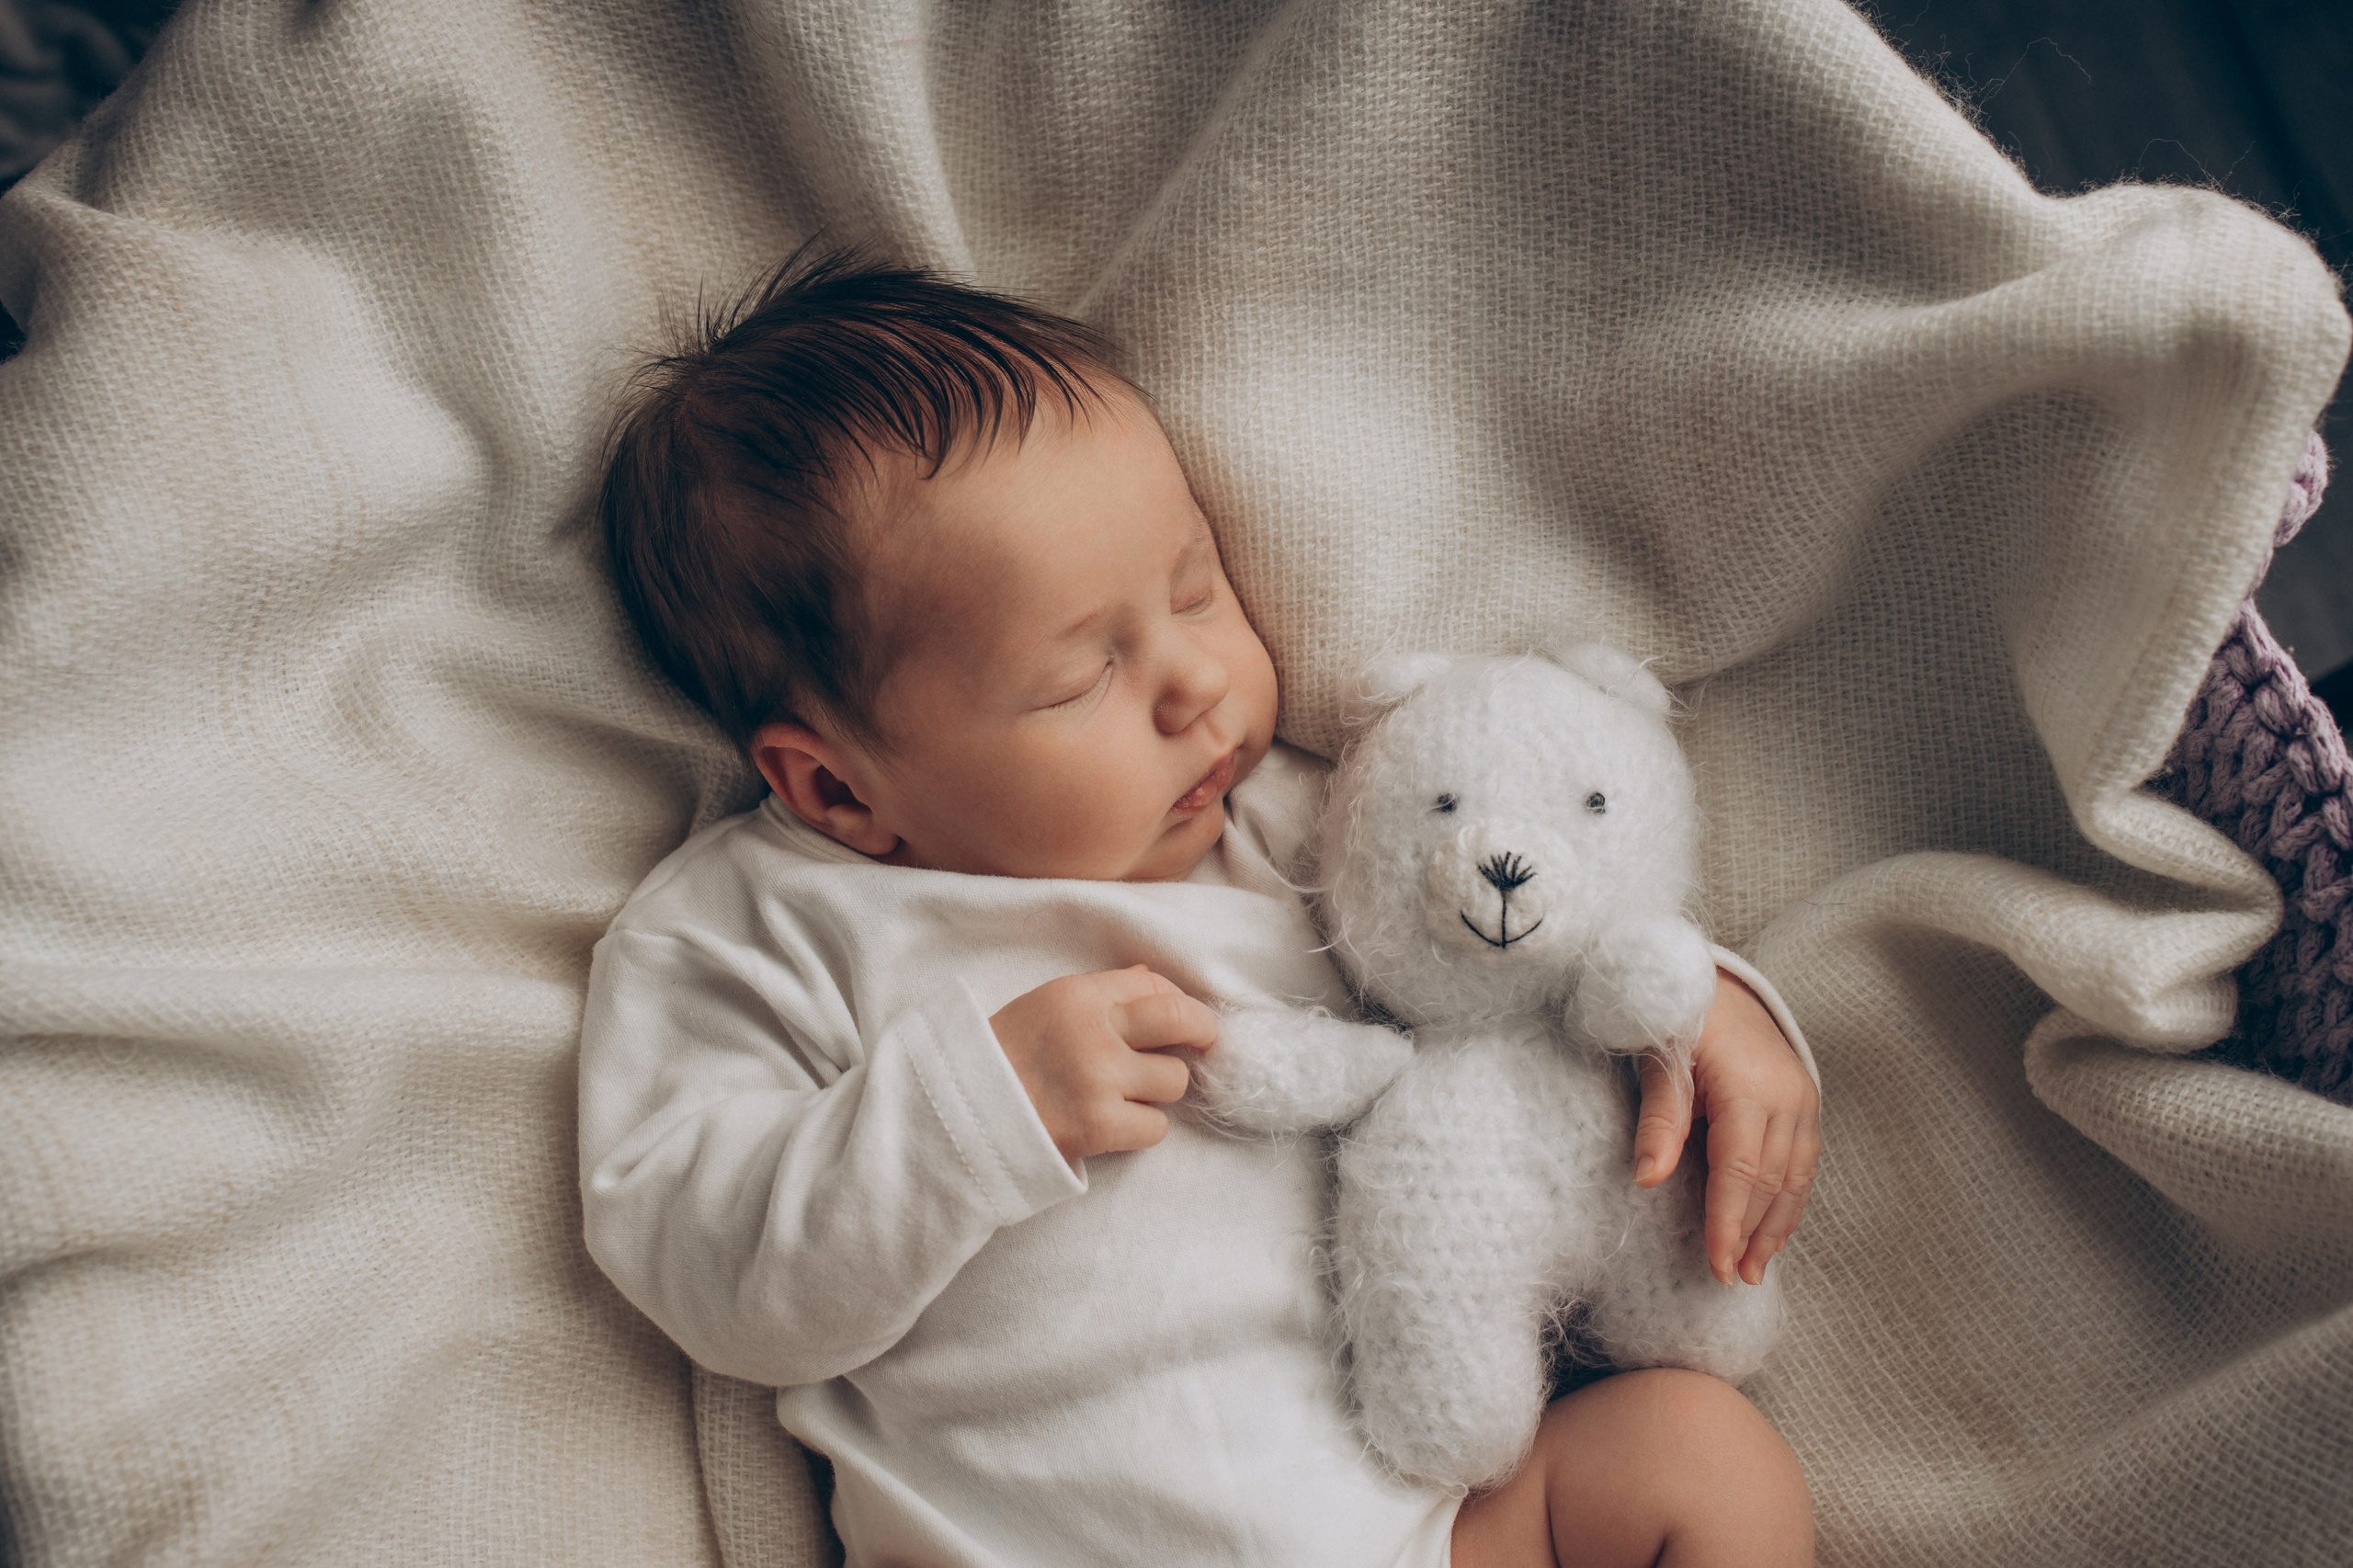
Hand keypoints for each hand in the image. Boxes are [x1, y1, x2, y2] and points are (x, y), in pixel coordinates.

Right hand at [990, 965, 1219, 1160]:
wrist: (962, 1116)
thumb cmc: (1003, 1058)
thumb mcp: (1045, 1006)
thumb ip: (1100, 993)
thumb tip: (1150, 978)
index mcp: (1077, 994)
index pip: (1153, 985)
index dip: (1176, 1003)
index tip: (1179, 1021)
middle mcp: (1093, 1031)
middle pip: (1181, 1020)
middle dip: (1202, 1032)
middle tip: (1203, 1044)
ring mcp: (1099, 1079)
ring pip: (1174, 1080)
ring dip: (1157, 1091)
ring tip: (1125, 1094)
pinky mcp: (1099, 1126)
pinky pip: (1156, 1127)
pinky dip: (1141, 1129)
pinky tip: (1114, 1124)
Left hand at [1631, 969, 1819, 1285]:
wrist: (1716, 980)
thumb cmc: (1677, 1018)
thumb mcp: (1659, 1060)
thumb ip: (1658, 1119)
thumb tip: (1646, 1180)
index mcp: (1748, 1086)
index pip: (1740, 1170)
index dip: (1729, 1221)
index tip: (1718, 1265)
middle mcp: (1786, 1095)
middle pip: (1772, 1181)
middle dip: (1753, 1234)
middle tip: (1733, 1278)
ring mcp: (1803, 1099)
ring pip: (1796, 1177)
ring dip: (1777, 1227)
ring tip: (1756, 1269)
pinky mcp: (1806, 1102)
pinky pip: (1804, 1163)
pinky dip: (1789, 1200)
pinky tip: (1773, 1230)